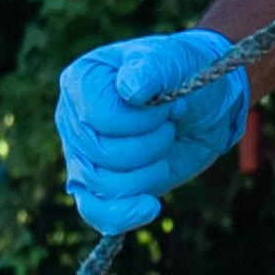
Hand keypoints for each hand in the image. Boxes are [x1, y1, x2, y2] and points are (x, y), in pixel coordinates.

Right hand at [55, 28, 249, 235]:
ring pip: (105, 187)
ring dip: (150, 172)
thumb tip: (130, 87)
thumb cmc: (183, 72)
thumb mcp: (176, 59)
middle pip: (102, 156)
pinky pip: (98, 213)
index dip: (143, 120)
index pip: (101, 118)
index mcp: (81, 82)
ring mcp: (81, 158)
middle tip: (169, 124)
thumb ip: (152, 68)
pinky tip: (151, 206)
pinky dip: (126, 214)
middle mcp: (73, 122)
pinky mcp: (96, 188)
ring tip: (165, 146)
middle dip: (151, 145)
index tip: (168, 102)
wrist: (202, 103)